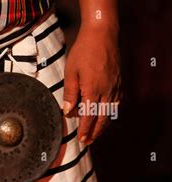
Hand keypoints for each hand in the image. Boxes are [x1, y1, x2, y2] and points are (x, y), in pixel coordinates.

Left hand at [63, 26, 120, 144]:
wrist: (102, 35)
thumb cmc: (83, 52)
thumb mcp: (70, 73)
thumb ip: (69, 94)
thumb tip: (67, 112)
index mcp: (92, 90)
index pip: (88, 116)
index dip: (85, 129)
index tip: (81, 139)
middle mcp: (106, 91)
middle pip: (102, 118)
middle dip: (95, 132)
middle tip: (88, 142)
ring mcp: (115, 87)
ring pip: (110, 112)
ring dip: (103, 125)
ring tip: (95, 133)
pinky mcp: (119, 82)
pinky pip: (116, 102)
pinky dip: (110, 113)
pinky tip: (105, 115)